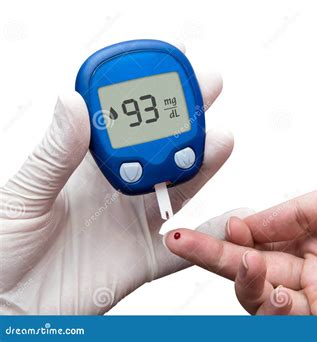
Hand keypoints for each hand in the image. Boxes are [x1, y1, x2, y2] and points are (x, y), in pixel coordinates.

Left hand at [0, 45, 251, 313]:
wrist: (6, 309)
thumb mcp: (20, 197)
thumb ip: (54, 155)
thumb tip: (74, 101)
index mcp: (84, 168)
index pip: (123, 124)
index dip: (146, 96)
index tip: (166, 70)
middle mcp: (114, 191)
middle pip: (159, 150)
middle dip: (186, 119)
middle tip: (208, 90)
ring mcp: (130, 223)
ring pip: (177, 189)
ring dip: (201, 164)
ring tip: (221, 139)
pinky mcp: (140, 260)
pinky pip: (181, 249)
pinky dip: (208, 238)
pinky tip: (229, 218)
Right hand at [165, 164, 316, 314]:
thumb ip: (294, 212)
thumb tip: (248, 222)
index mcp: (316, 234)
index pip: (260, 238)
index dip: (231, 233)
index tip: (211, 223)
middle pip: (253, 269)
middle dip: (214, 256)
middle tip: (181, 240)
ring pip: (266, 298)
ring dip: (242, 278)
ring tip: (232, 255)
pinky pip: (294, 320)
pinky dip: (273, 304)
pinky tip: (265, 281)